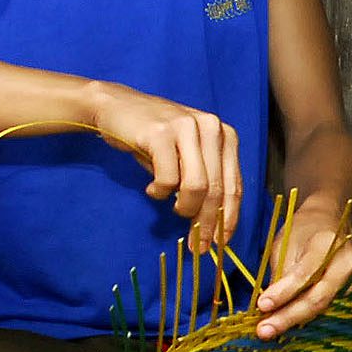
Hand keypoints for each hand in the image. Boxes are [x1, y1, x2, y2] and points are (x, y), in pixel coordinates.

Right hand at [89, 84, 241, 252]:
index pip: (234, 184)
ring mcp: (186, 127)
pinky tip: (152, 189)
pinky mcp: (161, 133)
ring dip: (184, 207)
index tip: (221, 241)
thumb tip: (215, 225)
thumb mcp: (188, 156)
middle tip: (198, 244)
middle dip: (207, 222)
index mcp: (224, 135)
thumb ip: (206, 181)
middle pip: (217, 189)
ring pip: (196, 186)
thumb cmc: (155, 139)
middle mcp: (210, 127)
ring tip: (172, 207)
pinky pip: (168, 179)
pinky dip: (159, 191)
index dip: (229, 218)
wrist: (117, 107)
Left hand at [254, 197, 351, 339]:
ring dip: (296, 322)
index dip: (283, 293)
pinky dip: (308, 319)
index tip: (262, 305)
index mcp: (329, 244)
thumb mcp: (285, 244)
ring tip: (272, 329)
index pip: (305, 274)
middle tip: (265, 330)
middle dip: (288, 317)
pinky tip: (289, 325)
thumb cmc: (304, 231)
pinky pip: (330, 311)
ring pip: (324, 309)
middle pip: (318, 298)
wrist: (328, 223)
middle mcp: (348, 264)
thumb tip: (268, 306)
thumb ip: (280, 273)